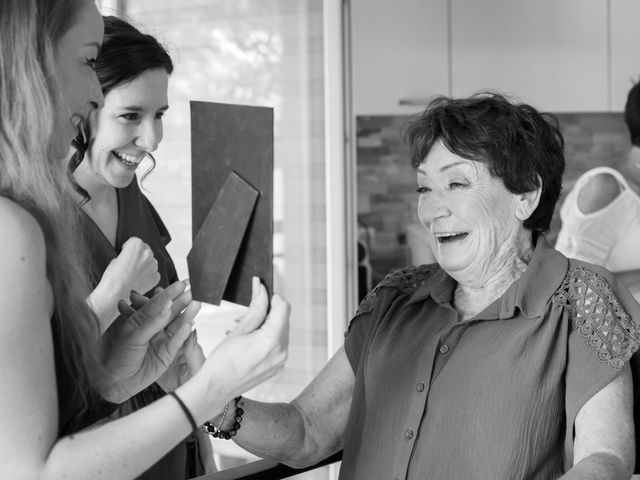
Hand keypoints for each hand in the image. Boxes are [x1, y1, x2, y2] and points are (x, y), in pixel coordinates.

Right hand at [89, 238, 160, 330]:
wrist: (115, 294)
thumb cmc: (112, 276)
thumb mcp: (116, 259)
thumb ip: (128, 254)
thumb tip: (133, 257)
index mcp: (137, 244)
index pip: (136, 241)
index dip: (129, 247)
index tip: (125, 252)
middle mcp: (148, 253)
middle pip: (145, 250)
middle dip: (139, 255)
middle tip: (130, 264)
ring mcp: (154, 265)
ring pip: (150, 262)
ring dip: (144, 265)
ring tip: (133, 274)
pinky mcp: (156, 276)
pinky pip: (153, 273)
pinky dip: (148, 275)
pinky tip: (138, 281)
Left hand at [100, 280, 200, 402]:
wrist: (117, 382)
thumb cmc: (120, 356)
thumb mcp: (134, 335)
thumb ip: (153, 321)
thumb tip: (168, 305)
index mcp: (143, 319)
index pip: (159, 303)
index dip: (171, 293)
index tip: (183, 283)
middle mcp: (154, 328)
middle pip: (171, 313)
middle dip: (182, 302)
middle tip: (195, 291)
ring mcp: (162, 340)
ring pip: (177, 325)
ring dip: (187, 315)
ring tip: (197, 304)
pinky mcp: (168, 353)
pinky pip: (178, 341)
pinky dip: (184, 333)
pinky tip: (191, 324)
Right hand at [192, 278, 289, 411]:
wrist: (216, 388)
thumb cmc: (222, 361)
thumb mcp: (240, 329)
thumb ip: (255, 307)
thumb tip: (262, 288)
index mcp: (272, 340)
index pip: (283, 306)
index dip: (272, 296)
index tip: (260, 292)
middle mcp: (282, 351)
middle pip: (283, 318)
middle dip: (267, 311)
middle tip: (246, 313)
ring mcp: (281, 361)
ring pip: (280, 330)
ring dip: (265, 324)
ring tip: (244, 327)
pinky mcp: (277, 366)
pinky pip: (277, 344)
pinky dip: (266, 337)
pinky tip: (249, 338)